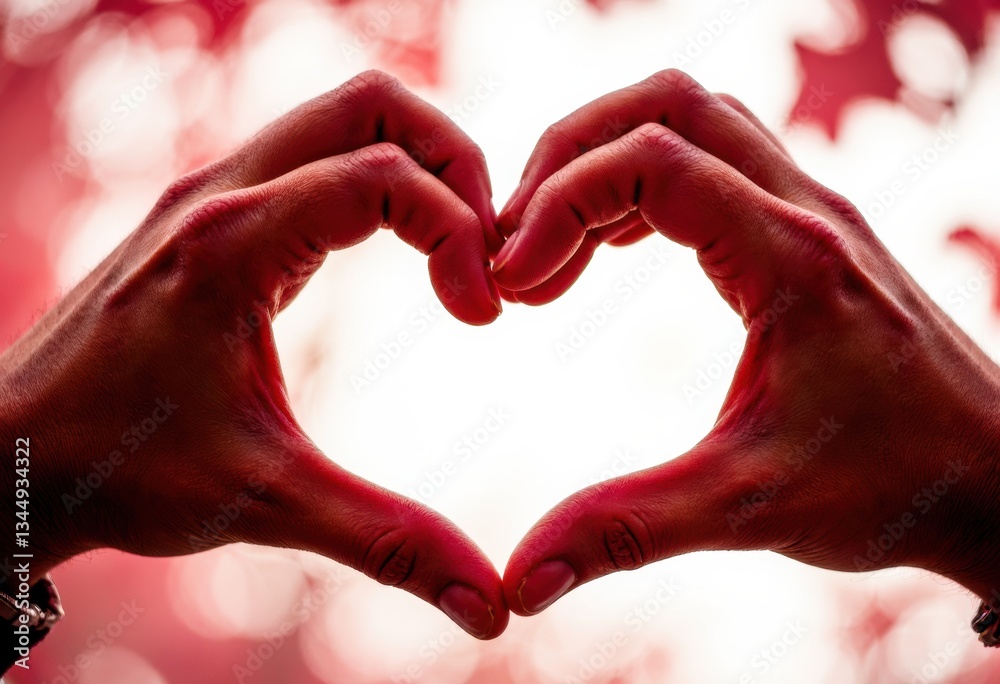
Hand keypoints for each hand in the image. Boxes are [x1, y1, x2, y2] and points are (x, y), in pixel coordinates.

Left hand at [0, 71, 506, 638]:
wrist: (11, 454)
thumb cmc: (120, 469)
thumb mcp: (261, 503)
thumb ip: (384, 541)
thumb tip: (488, 604)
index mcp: (234, 244)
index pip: (385, 176)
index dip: (462, 235)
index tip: (485, 316)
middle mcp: (222, 192)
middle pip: (374, 103)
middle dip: (457, 159)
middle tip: (489, 247)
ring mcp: (213, 191)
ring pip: (345, 114)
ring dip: (420, 162)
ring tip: (456, 248)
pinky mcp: (214, 210)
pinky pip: (316, 152)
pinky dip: (379, 176)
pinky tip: (398, 248)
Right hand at [494, 69, 999, 616]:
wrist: (995, 479)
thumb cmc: (894, 487)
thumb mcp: (751, 508)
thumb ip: (628, 531)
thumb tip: (521, 580)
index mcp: (790, 259)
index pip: (651, 160)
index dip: (559, 204)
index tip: (513, 284)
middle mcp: (804, 210)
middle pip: (666, 103)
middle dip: (567, 155)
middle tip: (515, 243)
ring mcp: (809, 211)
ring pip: (691, 118)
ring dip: (604, 162)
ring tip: (550, 251)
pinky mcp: (804, 231)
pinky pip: (711, 159)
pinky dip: (640, 183)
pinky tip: (607, 248)